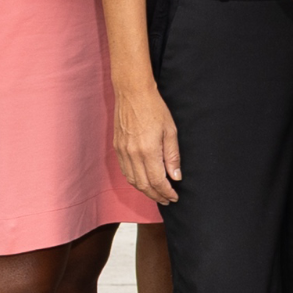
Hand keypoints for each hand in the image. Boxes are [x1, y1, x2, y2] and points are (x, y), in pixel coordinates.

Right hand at [112, 77, 181, 201]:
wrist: (132, 93)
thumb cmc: (154, 109)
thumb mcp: (170, 131)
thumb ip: (172, 156)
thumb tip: (176, 177)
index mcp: (147, 151)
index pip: (157, 181)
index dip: (166, 192)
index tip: (175, 196)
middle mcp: (132, 154)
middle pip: (144, 185)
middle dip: (156, 195)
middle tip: (167, 200)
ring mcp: (122, 152)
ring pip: (132, 180)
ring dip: (145, 190)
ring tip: (157, 194)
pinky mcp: (117, 147)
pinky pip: (125, 171)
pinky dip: (134, 180)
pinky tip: (143, 182)